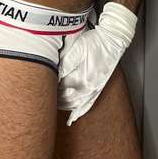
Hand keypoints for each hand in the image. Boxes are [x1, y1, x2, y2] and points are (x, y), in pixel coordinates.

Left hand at [57, 1, 136, 125]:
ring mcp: (94, 89)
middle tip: (45, 93)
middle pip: (65, 98)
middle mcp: (88, 86)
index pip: (59, 86)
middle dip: (54, 96)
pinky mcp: (98, 89)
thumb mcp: (78, 48)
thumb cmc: (95, 42)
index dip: (50, 84)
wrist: (113, 41)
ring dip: (63, 105)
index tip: (44, 82)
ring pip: (74, 104)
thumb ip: (65, 63)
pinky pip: (87, 105)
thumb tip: (55, 75)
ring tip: (53, 102)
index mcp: (81, 76)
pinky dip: (78, 113)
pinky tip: (72, 118)